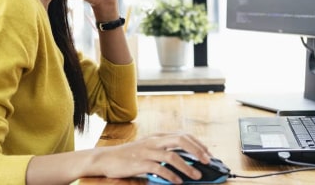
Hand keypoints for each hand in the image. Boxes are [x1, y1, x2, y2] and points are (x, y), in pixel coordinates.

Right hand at [89, 132, 211, 182]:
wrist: (107, 158)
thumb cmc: (129, 155)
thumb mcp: (148, 147)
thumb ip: (163, 149)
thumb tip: (184, 158)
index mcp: (158, 136)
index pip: (183, 135)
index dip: (197, 143)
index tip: (207, 153)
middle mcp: (154, 141)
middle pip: (180, 140)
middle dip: (197, 150)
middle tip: (207, 161)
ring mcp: (147, 151)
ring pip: (171, 155)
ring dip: (186, 166)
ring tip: (196, 175)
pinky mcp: (140, 163)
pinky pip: (159, 168)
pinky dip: (170, 175)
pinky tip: (178, 182)